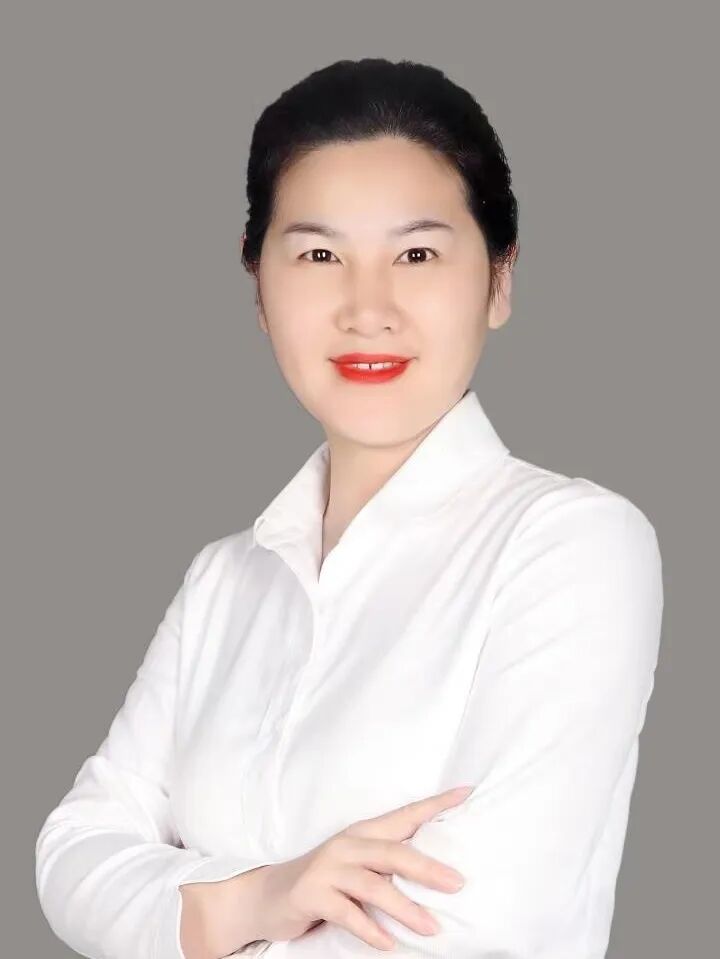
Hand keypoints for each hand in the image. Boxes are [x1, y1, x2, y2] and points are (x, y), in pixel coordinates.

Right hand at [252, 784, 472, 950]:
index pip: (405, 815)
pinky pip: (346, 914)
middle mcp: (347, 845)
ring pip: (373, 886)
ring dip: (405, 909)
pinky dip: (370, 930)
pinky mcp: (311, 894)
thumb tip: (437, 874)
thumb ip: (386, 864)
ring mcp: (327, 869)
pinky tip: (389, 944)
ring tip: (432, 929)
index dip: (436, 804)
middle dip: (428, 868)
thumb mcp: (356, 865)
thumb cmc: (325, 882)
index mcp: (363, 833)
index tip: (467, 792)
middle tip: (459, 883)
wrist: (268, 896)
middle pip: (393, 852)